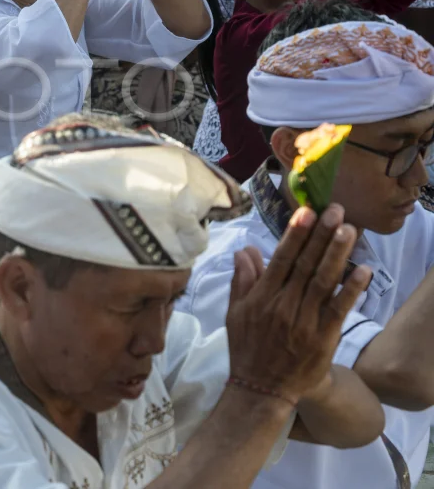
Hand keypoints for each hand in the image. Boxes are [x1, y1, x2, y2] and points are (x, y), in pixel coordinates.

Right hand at [224, 204, 370, 403]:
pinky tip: (363, 271)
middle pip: (305, 265)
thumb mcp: (235, 312)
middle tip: (334, 210)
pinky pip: (339, 309)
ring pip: (323, 282)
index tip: (306, 212)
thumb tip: (245, 249)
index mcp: (261, 297)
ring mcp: (304, 321)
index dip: (294, 235)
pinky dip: (351, 290)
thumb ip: (242, 280)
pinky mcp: (323, 337)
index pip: (281, 259)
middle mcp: (283, 305)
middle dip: (320, 236)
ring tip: (349, 230)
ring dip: (337, 255)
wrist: (263, 387)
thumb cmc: (247, 346)